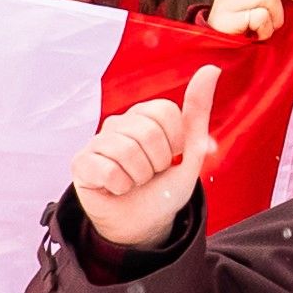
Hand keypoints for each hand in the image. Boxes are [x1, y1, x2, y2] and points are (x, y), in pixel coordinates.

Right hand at [74, 66, 217, 249]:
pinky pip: (108, 169)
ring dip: (139, 177)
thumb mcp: (190, 152)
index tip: (171, 158)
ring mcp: (98, 141)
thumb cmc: (164, 186)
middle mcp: (119, 122)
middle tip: (151, 174)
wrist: (144, 224)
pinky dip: (120, 186)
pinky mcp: (81, 162)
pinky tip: (116, 188)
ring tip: (134, 182)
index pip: (167, 113)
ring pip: (127, 152)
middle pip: (148, 132)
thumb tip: (211, 69)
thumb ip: (198, 113)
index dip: (176, 143)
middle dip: (158, 163)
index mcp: (146, 114)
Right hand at [205, 0, 292, 42]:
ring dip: (277, 16)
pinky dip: (265, 30)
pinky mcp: (223, 19)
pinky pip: (259, 16)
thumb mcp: (265, 15)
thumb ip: (283, 0)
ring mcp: (226, 2)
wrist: (214, 61)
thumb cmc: (246, 39)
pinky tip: (256, 38)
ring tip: (268, 31)